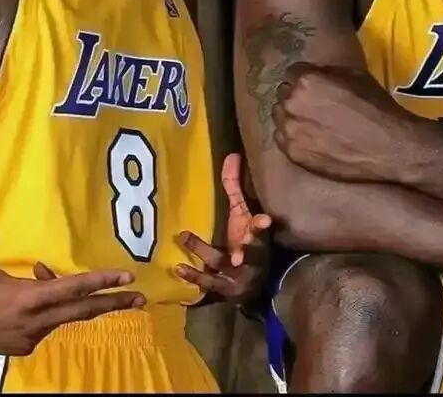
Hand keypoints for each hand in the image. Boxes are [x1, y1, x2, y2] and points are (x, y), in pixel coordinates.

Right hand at [0, 214, 144, 355]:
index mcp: (26, 299)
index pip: (74, 287)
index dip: (102, 281)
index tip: (127, 277)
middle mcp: (33, 322)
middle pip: (82, 310)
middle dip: (113, 303)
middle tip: (140, 297)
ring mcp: (27, 337)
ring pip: (62, 314)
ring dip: (70, 297)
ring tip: (54, 274)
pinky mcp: (19, 345)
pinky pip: (45, 322)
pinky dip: (49, 306)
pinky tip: (35, 286)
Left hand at [175, 153, 270, 302]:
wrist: (252, 280)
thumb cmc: (245, 239)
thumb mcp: (242, 212)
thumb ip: (235, 186)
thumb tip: (232, 154)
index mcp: (256, 235)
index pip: (261, 229)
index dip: (262, 225)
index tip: (264, 220)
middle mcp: (251, 255)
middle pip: (250, 251)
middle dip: (246, 250)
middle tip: (238, 255)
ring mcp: (238, 274)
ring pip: (221, 264)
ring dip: (205, 254)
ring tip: (184, 243)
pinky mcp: (225, 288)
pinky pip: (208, 282)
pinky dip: (194, 277)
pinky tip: (178, 269)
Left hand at [273, 62, 414, 180]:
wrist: (387, 148)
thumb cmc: (375, 108)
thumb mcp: (355, 75)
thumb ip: (326, 72)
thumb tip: (316, 73)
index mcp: (306, 81)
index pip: (293, 72)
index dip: (307, 79)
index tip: (316, 87)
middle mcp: (291, 104)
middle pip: (284, 94)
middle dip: (297, 97)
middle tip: (316, 106)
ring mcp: (290, 131)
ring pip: (281, 117)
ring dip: (293, 117)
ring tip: (313, 124)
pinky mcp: (293, 154)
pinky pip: (283, 139)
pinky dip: (294, 137)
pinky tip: (312, 140)